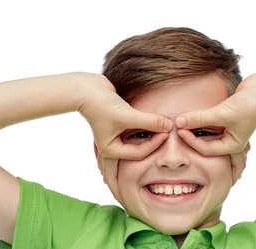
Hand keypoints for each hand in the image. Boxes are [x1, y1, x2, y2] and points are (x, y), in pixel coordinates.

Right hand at [76, 73, 172, 197]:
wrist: (86, 88)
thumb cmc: (102, 104)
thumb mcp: (127, 115)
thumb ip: (149, 121)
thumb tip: (169, 125)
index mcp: (111, 150)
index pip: (139, 152)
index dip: (155, 143)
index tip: (167, 131)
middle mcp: (113, 145)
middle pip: (140, 149)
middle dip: (154, 144)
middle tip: (169, 134)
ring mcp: (116, 134)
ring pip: (139, 138)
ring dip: (151, 134)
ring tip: (165, 129)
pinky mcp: (120, 122)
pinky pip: (137, 128)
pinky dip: (146, 126)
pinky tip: (156, 122)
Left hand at [174, 73, 255, 181]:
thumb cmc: (249, 105)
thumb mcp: (222, 113)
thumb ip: (199, 118)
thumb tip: (179, 121)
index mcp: (232, 146)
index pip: (205, 149)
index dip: (190, 140)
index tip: (178, 128)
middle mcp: (231, 140)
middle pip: (205, 143)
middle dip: (191, 136)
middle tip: (176, 127)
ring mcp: (229, 128)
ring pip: (207, 132)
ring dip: (195, 127)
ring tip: (181, 121)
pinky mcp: (228, 116)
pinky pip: (210, 121)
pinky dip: (202, 119)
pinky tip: (191, 114)